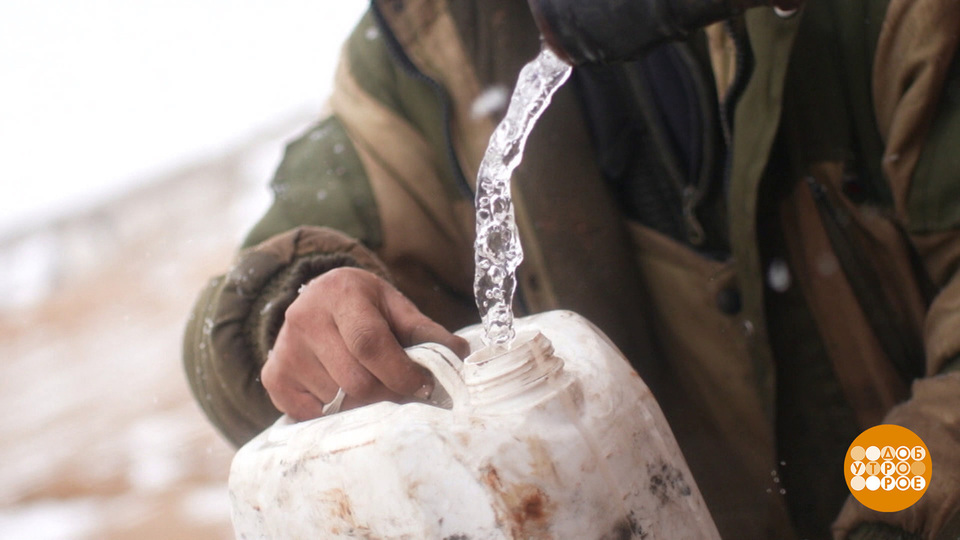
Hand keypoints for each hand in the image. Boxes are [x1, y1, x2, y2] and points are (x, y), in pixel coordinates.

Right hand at [261, 267, 469, 420]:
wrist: (319, 298)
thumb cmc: (365, 306)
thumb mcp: (396, 307)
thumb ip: (426, 331)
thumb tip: (460, 355)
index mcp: (341, 294)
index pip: (370, 343)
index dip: (401, 372)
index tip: (424, 387)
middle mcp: (304, 318)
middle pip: (355, 380)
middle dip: (388, 395)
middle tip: (404, 393)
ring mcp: (284, 349)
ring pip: (336, 401)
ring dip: (363, 404)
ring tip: (373, 386)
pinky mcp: (274, 376)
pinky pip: (311, 414)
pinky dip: (334, 412)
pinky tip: (343, 391)